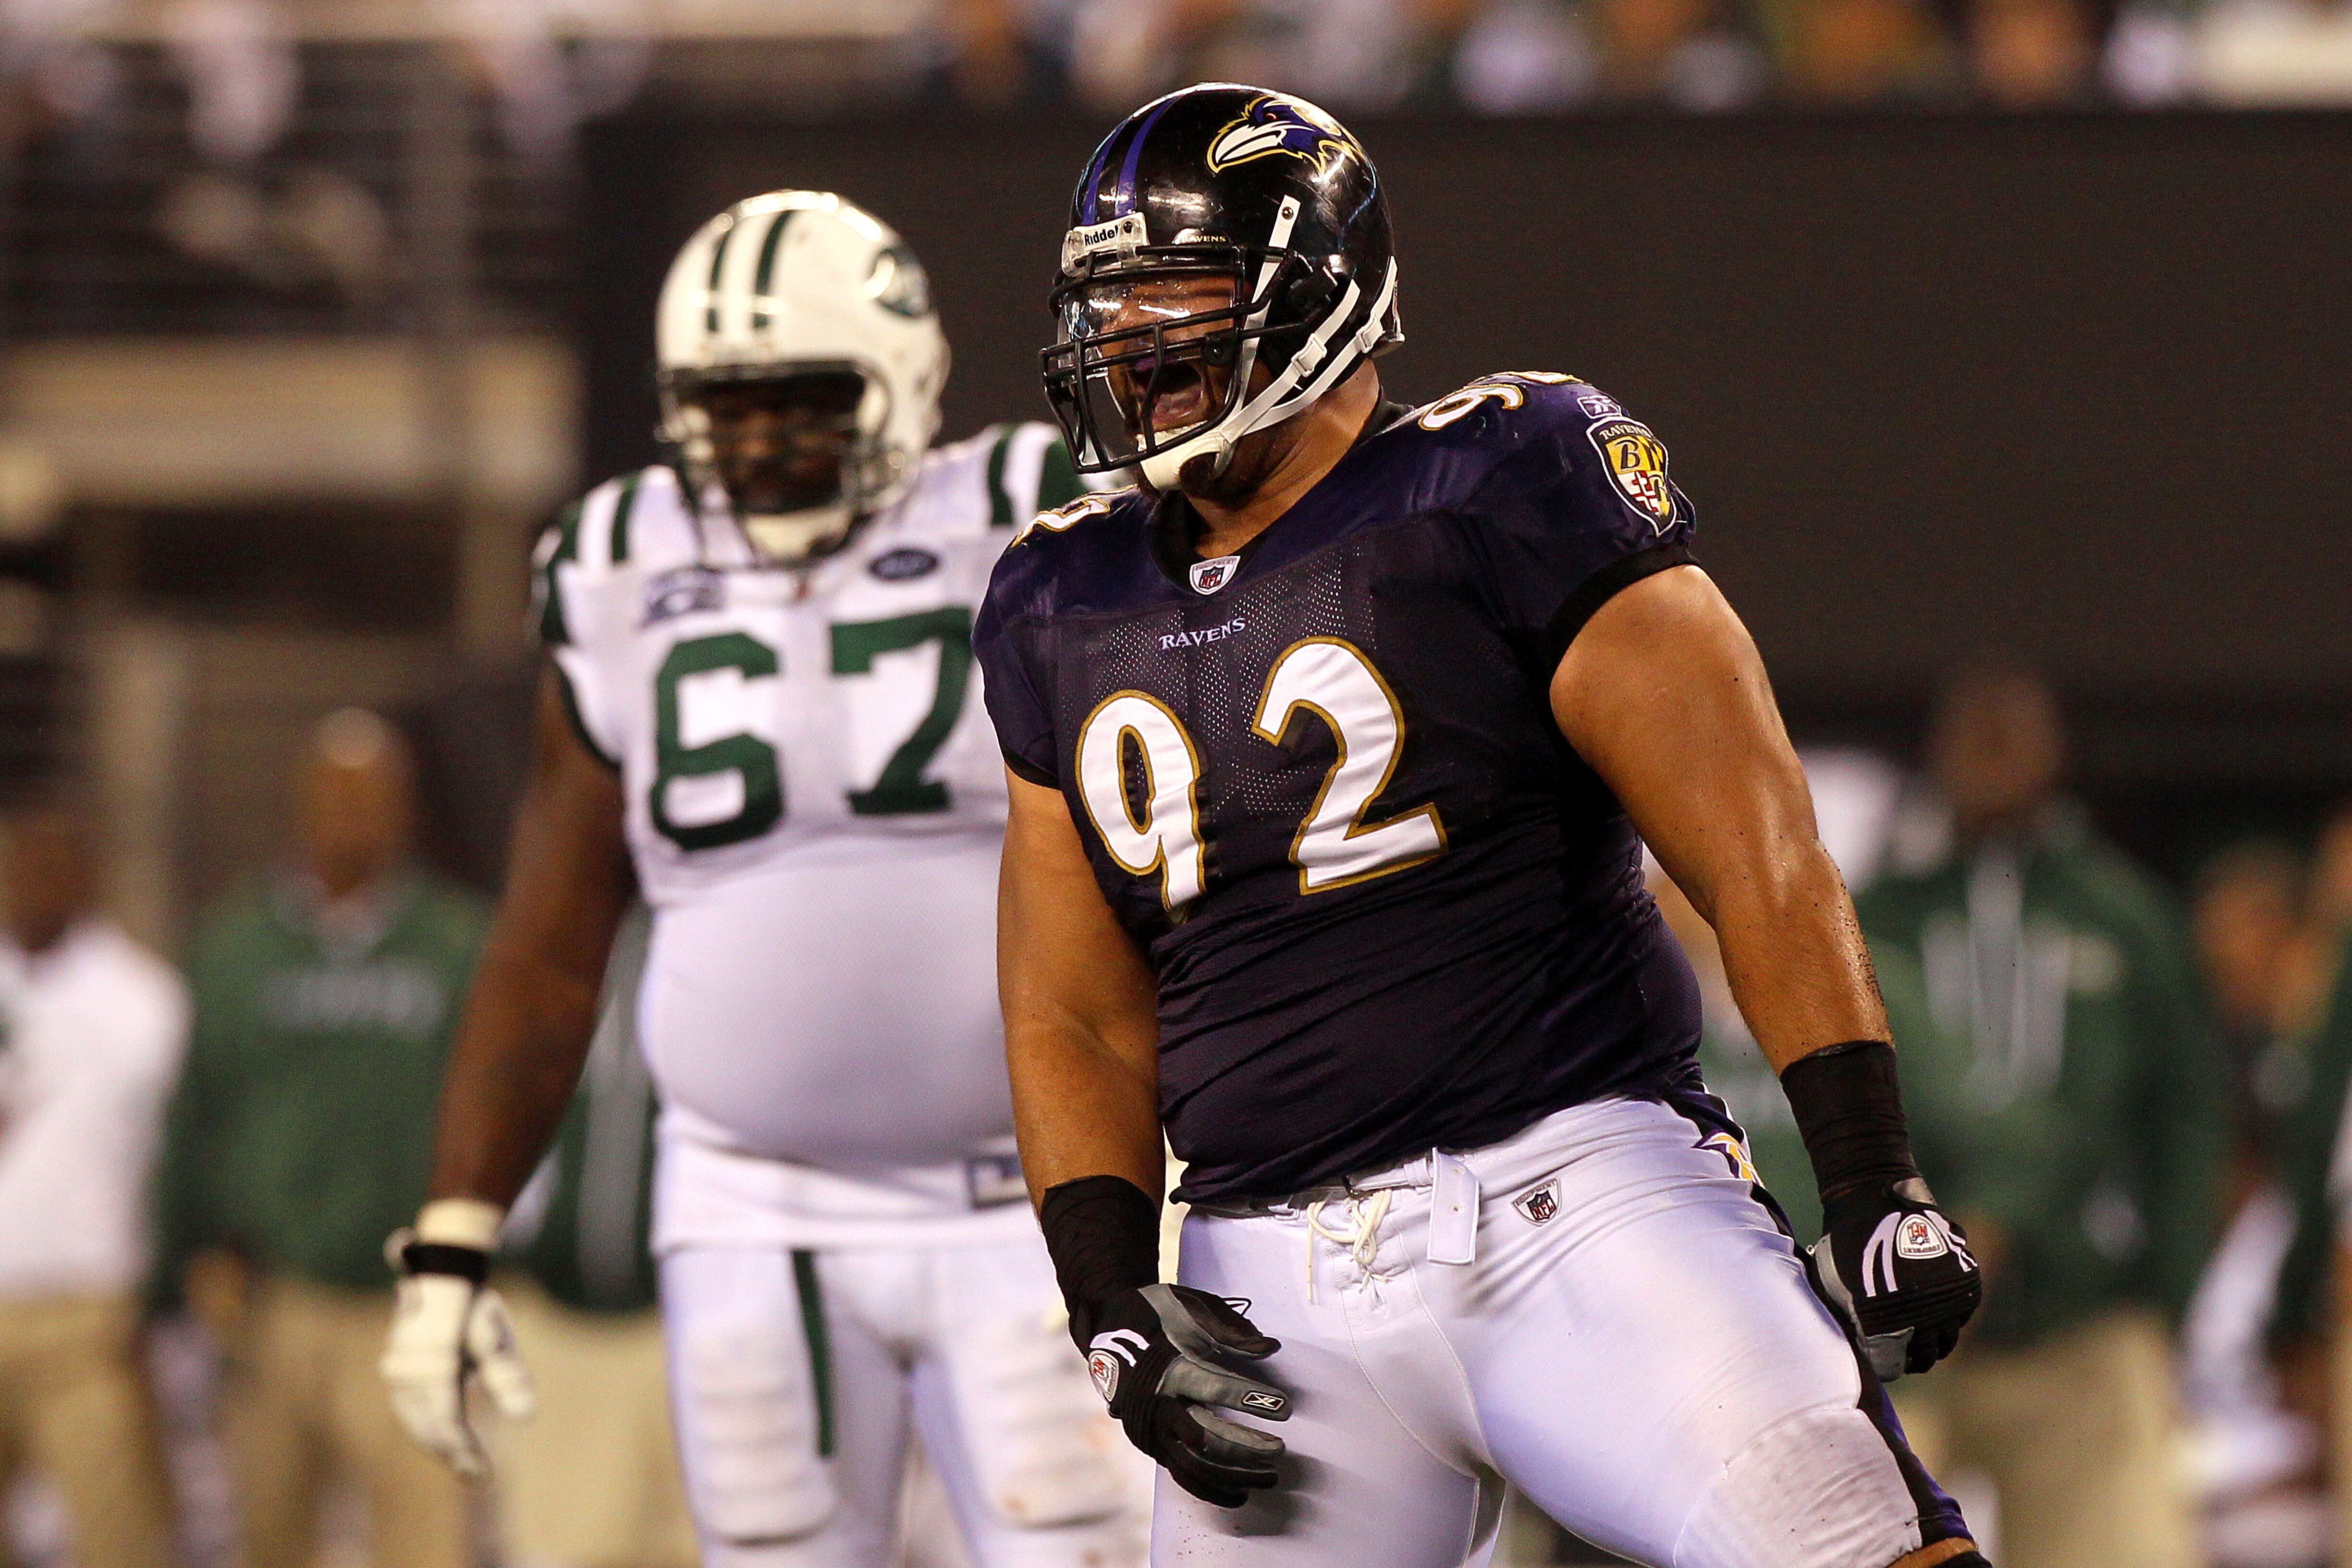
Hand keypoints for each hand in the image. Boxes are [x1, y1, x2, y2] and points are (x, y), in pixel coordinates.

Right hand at [378, 1230, 534, 1474]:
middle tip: (479, 1479)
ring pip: (416, 1424)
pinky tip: (449, 1445)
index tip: (484, 1475)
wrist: (440, 1278)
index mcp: (433, 1362)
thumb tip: (528, 1417)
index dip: (464, 1452)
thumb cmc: (472, 1308)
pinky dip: (429, 1431)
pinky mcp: (397, 1377)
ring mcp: (398, 1375)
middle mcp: (407, 1372)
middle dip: (453, 1456)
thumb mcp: (496, 1334)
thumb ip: (509, 1375)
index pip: (447, 1421)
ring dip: (439, 1448)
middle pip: (428, 1428)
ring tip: (467, 1468)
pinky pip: (411, 1413)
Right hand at [1079, 1282, 1289, 1506]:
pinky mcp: (1151, 1444)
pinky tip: (1240, 1494)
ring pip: (1196, 1466)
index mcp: (1171, 1368)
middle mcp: (1159, 1405)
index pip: (1217, 1389)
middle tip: (1280, 1449)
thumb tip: (1271, 1348)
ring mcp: (1152, 1429)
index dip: (1253, 1400)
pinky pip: (1182, 1476)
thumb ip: (1232, 1331)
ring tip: (1270, 1476)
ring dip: (1236, 1475)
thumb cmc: (1156, 1314)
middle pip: (1208, 1437)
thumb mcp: (1192, 1307)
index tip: (1286, 1408)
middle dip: (1248, 1447)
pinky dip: (1211, 1489)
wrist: (1107, 1326)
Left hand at [1808, 1178, 1980, 1381]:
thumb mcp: (1835, 1285)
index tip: (1890, 1364)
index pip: (1892, 1363)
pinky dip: (1954, 1317)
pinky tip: (1940, 1313)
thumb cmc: (1845, 1243)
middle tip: (1912, 1358)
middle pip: (1926, 1354)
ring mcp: (1944, 1295)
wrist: (1870, 1197)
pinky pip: (1964, 1311)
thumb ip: (1852, 1319)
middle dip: (1918, 1359)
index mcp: (1882, 1319)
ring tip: (1926, 1338)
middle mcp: (1919, 1313)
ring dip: (1938, 1342)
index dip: (1890, 1367)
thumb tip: (1863, 1347)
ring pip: (1948, 1337)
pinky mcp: (1963, 1277)